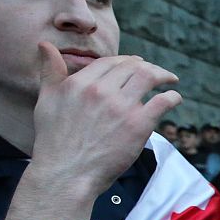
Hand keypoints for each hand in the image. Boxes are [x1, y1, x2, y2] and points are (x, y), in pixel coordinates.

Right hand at [30, 42, 180, 193]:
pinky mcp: (138, 125)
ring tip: (170, 80)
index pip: (111, 62)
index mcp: (80, 83)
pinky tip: (175, 98)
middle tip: (157, 73)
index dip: (127, 61)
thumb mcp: (46, 101)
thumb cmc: (54, 142)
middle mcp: (101, 91)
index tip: (137, 64)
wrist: (66, 175)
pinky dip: (172, 97)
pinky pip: (163, 102)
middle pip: (133, 67)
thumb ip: (50, 72)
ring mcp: (121, 108)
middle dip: (147, 66)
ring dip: (163, 76)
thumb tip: (44, 44)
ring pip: (149, 78)